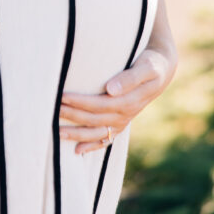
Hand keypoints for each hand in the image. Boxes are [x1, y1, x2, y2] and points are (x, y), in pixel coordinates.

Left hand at [58, 46, 177, 154]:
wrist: (160, 70)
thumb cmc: (151, 63)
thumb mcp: (146, 67)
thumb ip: (130, 78)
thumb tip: (111, 89)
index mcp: (129, 101)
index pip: (99, 104)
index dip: (81, 102)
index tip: (63, 96)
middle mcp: (125, 114)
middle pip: (94, 119)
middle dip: (72, 115)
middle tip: (52, 110)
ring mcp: (123, 121)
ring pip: (97, 132)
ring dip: (76, 134)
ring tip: (56, 133)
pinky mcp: (121, 123)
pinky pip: (106, 139)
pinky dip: (92, 146)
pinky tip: (77, 150)